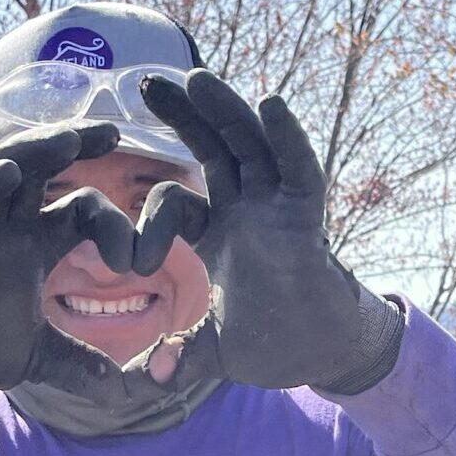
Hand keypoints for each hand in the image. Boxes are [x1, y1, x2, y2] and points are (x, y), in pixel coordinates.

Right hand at [0, 123, 139, 411]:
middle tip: (112, 130)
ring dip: (35, 151)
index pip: (80, 211)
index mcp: (35, 245)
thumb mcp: (38, 359)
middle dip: (75, 145)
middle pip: (43, 169)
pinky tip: (5, 174)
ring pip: (3, 169)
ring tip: (70, 139)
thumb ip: (79, 366)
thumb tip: (122, 389)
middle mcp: (7, 226)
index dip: (112, 224)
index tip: (135, 260)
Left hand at [133, 71, 404, 393]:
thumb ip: (178, 356)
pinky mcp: (307, 221)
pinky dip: (287, 139)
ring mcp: (277, 212)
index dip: (152, 214)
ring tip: (196, 77)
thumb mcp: (212, 351)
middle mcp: (246, 212)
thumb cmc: (274, 344)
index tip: (134, 259)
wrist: (321, 359)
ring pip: (251, 147)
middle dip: (184, 116)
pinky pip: (300, 173)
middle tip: (147, 83)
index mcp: (219, 234)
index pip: (177, 202)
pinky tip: (270, 104)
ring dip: (226, 111)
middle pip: (213, 150)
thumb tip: (145, 378)